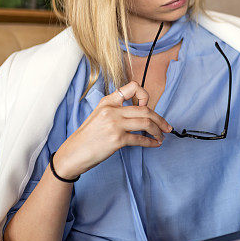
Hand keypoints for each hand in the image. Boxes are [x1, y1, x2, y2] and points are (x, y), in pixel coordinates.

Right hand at [52, 81, 172, 179]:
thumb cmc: (87, 137)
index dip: (144, 95)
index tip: (147, 106)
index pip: (132, 87)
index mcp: (107, 102)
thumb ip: (115, 110)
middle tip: (167, 126)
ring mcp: (114, 125)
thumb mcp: (98, 115)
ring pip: (146, 122)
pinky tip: (154, 144)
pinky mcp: (117, 140)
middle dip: (160, 119)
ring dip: (158, 130)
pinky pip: (140, 139)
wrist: (72, 153)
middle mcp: (112, 110)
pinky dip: (151, 142)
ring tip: (162, 136)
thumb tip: (139, 113)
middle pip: (145, 109)